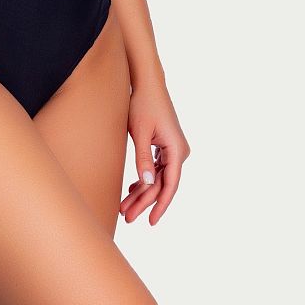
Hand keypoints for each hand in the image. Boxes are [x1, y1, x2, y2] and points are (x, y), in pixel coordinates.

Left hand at [119, 79, 189, 226]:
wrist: (147, 84)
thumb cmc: (143, 105)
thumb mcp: (140, 133)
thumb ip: (143, 159)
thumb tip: (147, 184)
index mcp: (177, 149)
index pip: (170, 184)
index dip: (160, 205)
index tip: (151, 221)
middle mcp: (179, 151)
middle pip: (162, 184)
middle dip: (145, 202)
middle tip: (127, 217)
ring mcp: (173, 149)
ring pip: (158, 178)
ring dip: (142, 192)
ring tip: (125, 208)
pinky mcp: (165, 146)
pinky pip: (156, 169)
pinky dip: (144, 180)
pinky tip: (132, 190)